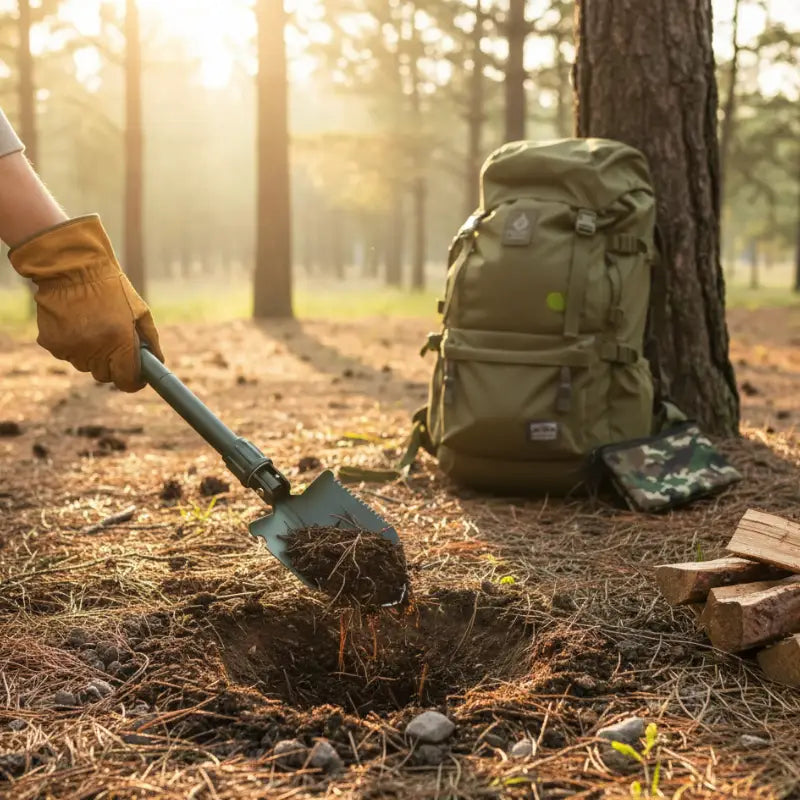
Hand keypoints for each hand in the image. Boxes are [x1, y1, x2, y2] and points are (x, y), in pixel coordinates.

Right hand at [9, 215, 163, 391]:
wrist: (72, 267)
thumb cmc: (112, 288)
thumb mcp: (140, 311)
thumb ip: (150, 341)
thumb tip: (157, 363)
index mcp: (120, 342)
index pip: (127, 381)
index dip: (134, 381)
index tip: (137, 377)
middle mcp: (95, 349)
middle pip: (105, 376)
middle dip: (113, 366)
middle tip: (114, 345)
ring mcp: (71, 348)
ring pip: (85, 366)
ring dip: (92, 354)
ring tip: (93, 326)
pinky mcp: (51, 343)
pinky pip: (67, 355)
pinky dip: (73, 345)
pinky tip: (76, 323)